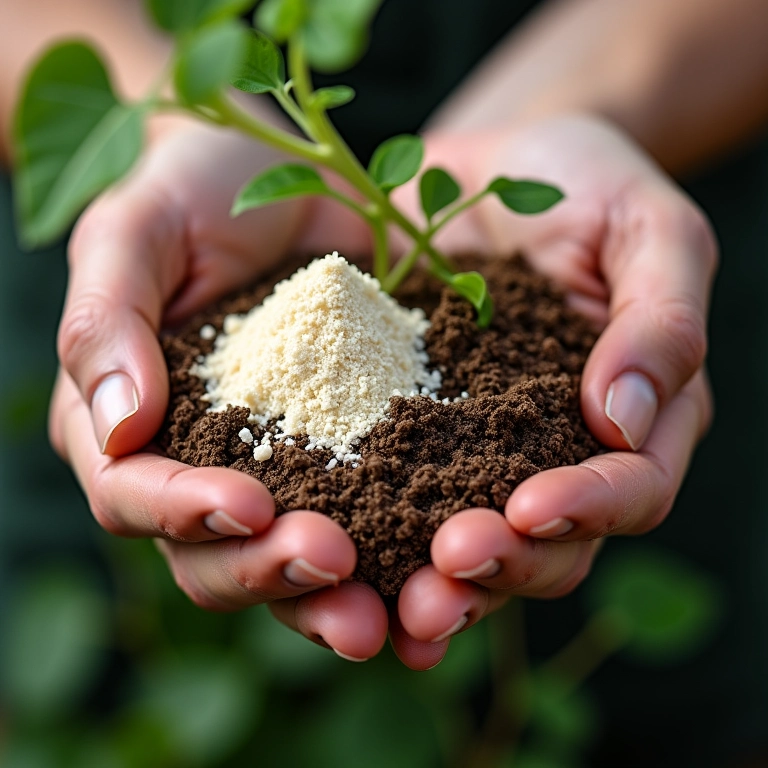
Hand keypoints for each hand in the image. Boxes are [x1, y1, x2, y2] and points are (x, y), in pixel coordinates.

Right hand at [49, 117, 395, 659]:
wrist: (277, 174)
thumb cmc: (188, 192)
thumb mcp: (133, 232)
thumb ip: (107, 322)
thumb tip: (116, 426)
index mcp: (129, 426)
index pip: (136, 493)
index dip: (184, 512)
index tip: (247, 505)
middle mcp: (201, 465)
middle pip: (214, 554)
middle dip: (268, 570)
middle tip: (333, 564)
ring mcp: (282, 467)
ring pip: (291, 560)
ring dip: (335, 596)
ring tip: (390, 612)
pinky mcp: (351, 453)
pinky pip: (371, 515)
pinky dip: (398, 555)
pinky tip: (440, 569)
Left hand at [385, 113, 715, 667]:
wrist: (486, 163)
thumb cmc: (582, 181)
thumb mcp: (645, 227)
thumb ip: (660, 318)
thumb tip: (625, 419)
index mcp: (635, 415)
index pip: (632, 489)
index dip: (590, 508)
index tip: (531, 508)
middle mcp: (557, 452)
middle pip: (552, 544)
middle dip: (506, 565)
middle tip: (450, 567)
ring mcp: (480, 452)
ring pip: (475, 547)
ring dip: (439, 582)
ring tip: (398, 600)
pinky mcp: (408, 435)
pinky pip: (392, 498)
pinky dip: (372, 542)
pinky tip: (330, 560)